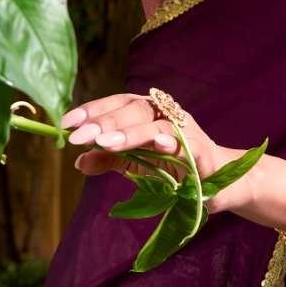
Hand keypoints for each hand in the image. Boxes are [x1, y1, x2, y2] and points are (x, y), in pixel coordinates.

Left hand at [61, 92, 250, 211]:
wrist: (219, 183)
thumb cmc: (176, 167)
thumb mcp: (136, 164)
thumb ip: (109, 159)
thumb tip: (78, 160)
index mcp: (148, 113)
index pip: (118, 103)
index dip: (93, 109)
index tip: (67, 123)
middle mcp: (167, 113)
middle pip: (134, 109)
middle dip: (105, 121)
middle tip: (79, 135)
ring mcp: (185, 129)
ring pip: (155, 124)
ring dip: (129, 132)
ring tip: (106, 142)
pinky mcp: (201, 150)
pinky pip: (185, 143)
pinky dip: (171, 141)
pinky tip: (156, 145)